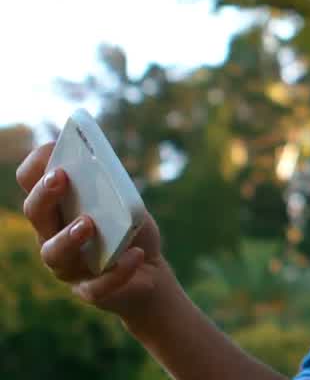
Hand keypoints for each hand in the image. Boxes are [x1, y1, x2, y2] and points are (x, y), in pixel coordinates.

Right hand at [17, 142, 171, 320]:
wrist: (149, 271)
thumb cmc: (127, 229)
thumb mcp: (122, 201)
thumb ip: (110, 184)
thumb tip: (102, 162)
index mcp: (56, 208)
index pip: (30, 182)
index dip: (36, 165)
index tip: (52, 149)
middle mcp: (51, 236)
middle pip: (35, 213)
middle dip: (45, 194)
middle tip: (60, 177)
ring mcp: (68, 266)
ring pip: (53, 253)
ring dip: (68, 236)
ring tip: (88, 223)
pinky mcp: (92, 291)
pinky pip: (97, 285)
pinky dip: (117, 270)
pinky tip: (134, 255)